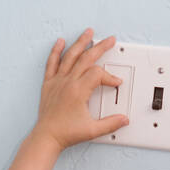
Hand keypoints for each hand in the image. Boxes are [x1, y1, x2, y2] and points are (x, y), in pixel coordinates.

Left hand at [33, 29, 129, 150]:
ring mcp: (57, 82)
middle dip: (100, 47)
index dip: (110, 77)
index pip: (98, 74)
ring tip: (88, 32)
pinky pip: (51, 63)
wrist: (46, 137)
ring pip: (70, 56)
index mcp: (78, 91)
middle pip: (86, 58)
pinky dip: (55, 51)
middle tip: (110, 39)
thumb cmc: (65, 133)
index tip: (115, 83)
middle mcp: (67, 82)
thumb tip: (124, 119)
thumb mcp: (92, 130)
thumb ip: (110, 123)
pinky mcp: (49, 84)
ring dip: (80, 43)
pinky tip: (60, 42)